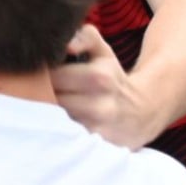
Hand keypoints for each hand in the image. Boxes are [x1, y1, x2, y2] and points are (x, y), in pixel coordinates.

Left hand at [50, 24, 149, 147]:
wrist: (143, 111)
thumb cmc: (112, 78)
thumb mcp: (103, 52)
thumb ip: (85, 37)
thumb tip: (68, 45)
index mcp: (99, 77)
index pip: (52, 77)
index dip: (42, 76)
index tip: (42, 76)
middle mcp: (99, 106)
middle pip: (51, 101)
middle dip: (43, 96)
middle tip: (43, 93)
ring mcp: (98, 130)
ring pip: (56, 121)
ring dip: (49, 115)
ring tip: (52, 108)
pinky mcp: (96, 147)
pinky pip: (67, 139)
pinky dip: (60, 132)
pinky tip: (61, 125)